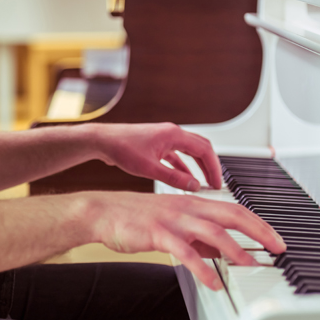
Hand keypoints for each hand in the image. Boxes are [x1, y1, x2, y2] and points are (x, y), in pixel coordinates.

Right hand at [81, 191, 286, 290]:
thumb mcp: (175, 222)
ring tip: (250, 265)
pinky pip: (185, 252)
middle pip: (231, 215)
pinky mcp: (158, 233)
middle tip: (277, 247)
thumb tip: (225, 250)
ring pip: (212, 231)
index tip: (275, 238)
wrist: (106, 211)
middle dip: (258, 231)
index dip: (258, 223)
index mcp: (194, 203)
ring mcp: (174, 219)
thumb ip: (200, 236)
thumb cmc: (139, 216)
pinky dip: (202, 268)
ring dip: (235, 249)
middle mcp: (188, 207)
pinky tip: (213, 282)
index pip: (234, 209)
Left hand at [95, 123, 221, 190]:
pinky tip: (186, 178)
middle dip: (210, 166)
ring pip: (190, 151)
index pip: (204, 150)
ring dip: (199, 166)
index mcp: (174, 135)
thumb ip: (174, 178)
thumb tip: (194, 186)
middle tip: (216, 183)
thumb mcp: (149, 168)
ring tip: (205, 182)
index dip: (214, 168)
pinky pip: (177, 155)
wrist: (102, 141)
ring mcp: (164, 137)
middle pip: (201, 148)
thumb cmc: (121, 148)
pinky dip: (185, 166)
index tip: (217, 183)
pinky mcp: (157, 144)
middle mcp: (171, 133)